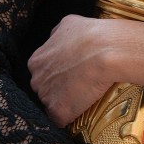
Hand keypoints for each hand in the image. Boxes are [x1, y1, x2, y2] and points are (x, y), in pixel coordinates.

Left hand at [28, 16, 143, 125]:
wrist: (107, 51)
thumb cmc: (91, 35)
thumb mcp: (68, 25)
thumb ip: (56, 36)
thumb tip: (56, 39)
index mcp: (36, 61)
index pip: (43, 72)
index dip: (58, 73)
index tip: (72, 72)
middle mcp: (36, 80)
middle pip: (45, 88)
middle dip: (59, 88)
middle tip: (80, 83)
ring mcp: (46, 98)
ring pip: (54, 103)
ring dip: (66, 101)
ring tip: (86, 95)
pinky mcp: (59, 113)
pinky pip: (62, 119)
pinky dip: (72, 116)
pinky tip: (85, 108)